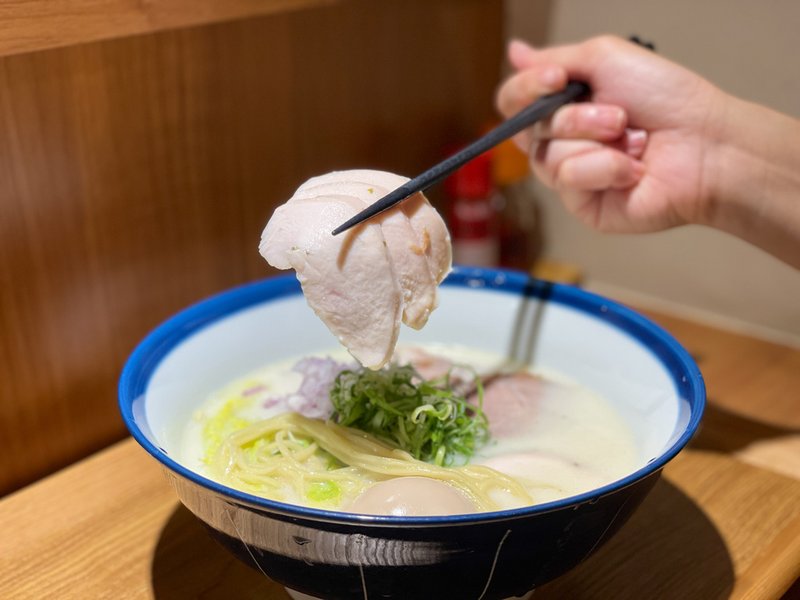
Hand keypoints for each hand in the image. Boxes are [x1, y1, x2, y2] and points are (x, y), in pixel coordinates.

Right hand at [496, 35, 725, 233]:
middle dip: (575, 117)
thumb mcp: (605, 58)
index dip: (524, 89)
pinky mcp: (582, 203)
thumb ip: (554, 59)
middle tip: (619, 115)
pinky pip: (569, 180)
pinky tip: (633, 170)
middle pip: (528, 129)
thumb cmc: (667, 98)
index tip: (555, 79)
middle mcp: (563, 139)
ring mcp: (571, 173)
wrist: (704, 144)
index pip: (514, 100)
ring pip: (546, 157)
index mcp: (565, 104)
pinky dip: (605, 168)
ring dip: (594, 141)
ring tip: (633, 142)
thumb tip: (514, 51)